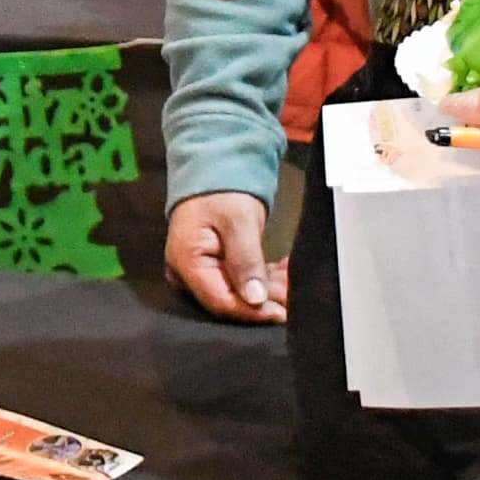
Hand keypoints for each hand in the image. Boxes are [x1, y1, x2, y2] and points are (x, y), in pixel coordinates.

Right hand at [167, 191, 284, 323]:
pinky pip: (239, 282)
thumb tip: (255, 298)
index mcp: (186, 262)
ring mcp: (200, 271)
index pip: (220, 301)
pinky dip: (262, 279)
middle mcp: (187, 273)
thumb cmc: (221, 189)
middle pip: (229, 300)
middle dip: (264, 299)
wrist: (214, 167)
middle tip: (293, 292)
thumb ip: (245, 260)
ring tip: (291, 279)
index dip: (252, 311)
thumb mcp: (238, 221)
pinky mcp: (213, 267)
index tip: (281, 311)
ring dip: (267, 289)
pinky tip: (282, 273)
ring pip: (237, 293)